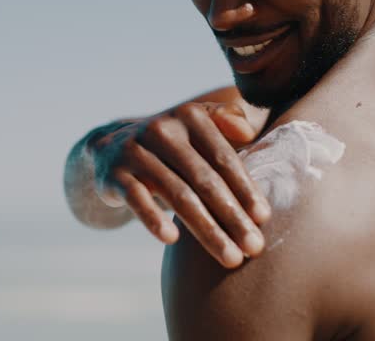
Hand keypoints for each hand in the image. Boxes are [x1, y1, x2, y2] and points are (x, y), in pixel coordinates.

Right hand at [89, 101, 271, 267]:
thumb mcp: (195, 126)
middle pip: (204, 180)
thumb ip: (226, 121)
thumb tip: (247, 132)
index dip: (245, 188)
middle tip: (254, 247)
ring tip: (229, 257)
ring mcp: (135, 151)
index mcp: (190, 116)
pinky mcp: (113, 174)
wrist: (110, 148)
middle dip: (233, 216)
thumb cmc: (171, 146)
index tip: (264, 218)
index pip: (223, 157)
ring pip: (177, 195)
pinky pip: (136, 199)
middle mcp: (162, 129)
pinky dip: (153, 218)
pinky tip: (172, 240)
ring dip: (207, 230)